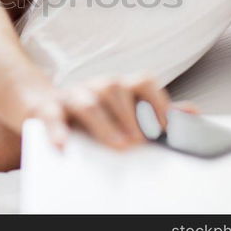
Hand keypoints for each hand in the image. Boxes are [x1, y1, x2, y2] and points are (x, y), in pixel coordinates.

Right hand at [25, 75, 198, 149]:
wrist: (38, 102)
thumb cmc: (88, 110)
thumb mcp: (123, 109)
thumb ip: (154, 111)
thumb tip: (192, 112)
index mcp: (117, 86)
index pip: (142, 82)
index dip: (156, 102)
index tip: (166, 127)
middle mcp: (95, 86)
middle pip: (115, 89)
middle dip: (131, 115)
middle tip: (142, 141)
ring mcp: (71, 96)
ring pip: (88, 102)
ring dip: (105, 124)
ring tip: (120, 145)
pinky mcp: (45, 110)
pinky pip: (51, 117)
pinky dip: (57, 132)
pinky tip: (63, 147)